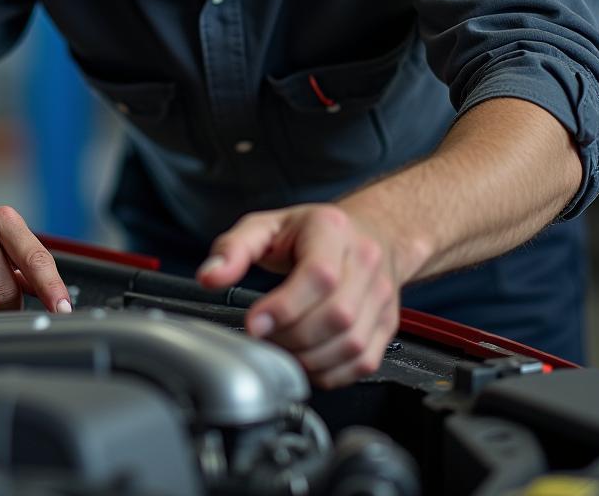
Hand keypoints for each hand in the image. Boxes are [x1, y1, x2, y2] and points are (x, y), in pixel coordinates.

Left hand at [196, 204, 400, 387]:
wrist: (368, 231)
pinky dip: (330, 372)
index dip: (285, 307)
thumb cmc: (312, 231)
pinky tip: (306, 359)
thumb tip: (210, 277)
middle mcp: (365, 261)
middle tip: (265, 336)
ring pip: (352, 344)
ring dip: (310, 358)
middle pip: (337, 315)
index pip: (319, 275)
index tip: (255, 324)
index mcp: (332, 230)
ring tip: (282, 347)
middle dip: (292, 337)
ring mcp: (381, 295)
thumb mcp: (266, 226)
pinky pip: (362, 362)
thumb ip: (233, 248)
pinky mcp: (387, 324)